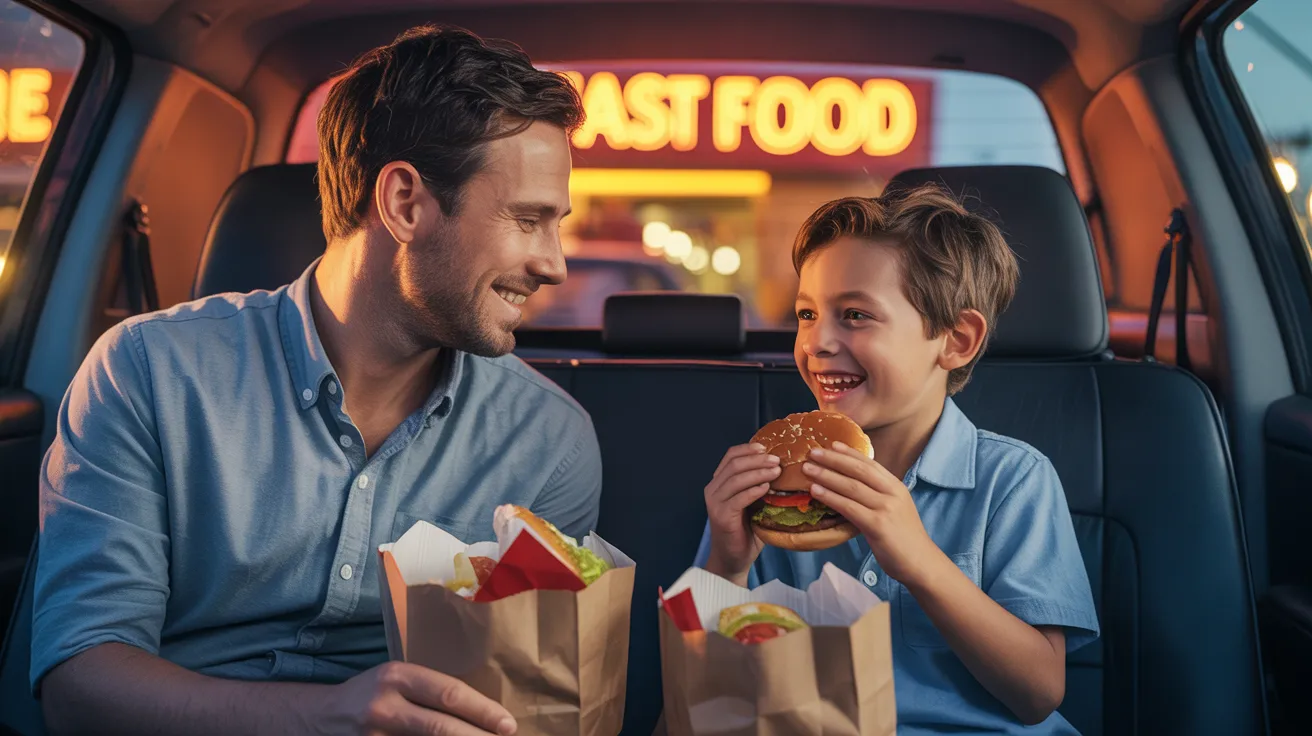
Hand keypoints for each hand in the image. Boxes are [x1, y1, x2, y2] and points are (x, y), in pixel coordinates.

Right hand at [309, 661, 515, 735]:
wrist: (319, 716)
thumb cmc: (371, 694)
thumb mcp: (396, 679)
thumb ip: (429, 690)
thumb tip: (482, 710)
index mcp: (397, 676)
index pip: (449, 693)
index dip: (483, 710)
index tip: (508, 724)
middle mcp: (384, 705)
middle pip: (442, 726)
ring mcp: (374, 735)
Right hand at [703, 443, 779, 583]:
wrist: (733, 559)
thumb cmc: (746, 530)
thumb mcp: (752, 502)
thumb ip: (758, 485)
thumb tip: (782, 467)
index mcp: (719, 482)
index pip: (731, 456)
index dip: (749, 449)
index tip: (767, 447)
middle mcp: (713, 490)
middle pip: (734, 464)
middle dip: (758, 459)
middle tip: (778, 460)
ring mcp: (715, 503)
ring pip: (736, 478)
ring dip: (759, 472)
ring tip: (777, 471)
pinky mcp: (722, 516)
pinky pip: (739, 498)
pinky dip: (754, 489)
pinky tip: (767, 487)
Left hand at [802, 443, 943, 587]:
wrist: (920, 563)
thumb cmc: (903, 538)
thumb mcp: (895, 509)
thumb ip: (878, 496)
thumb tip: (851, 485)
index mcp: (896, 487)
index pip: (870, 464)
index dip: (850, 453)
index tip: (832, 444)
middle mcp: (892, 493)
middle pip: (858, 470)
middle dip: (834, 459)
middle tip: (812, 452)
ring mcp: (886, 508)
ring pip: (851, 486)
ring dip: (826, 476)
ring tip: (808, 469)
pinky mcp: (877, 525)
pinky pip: (849, 507)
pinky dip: (830, 497)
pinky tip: (816, 491)